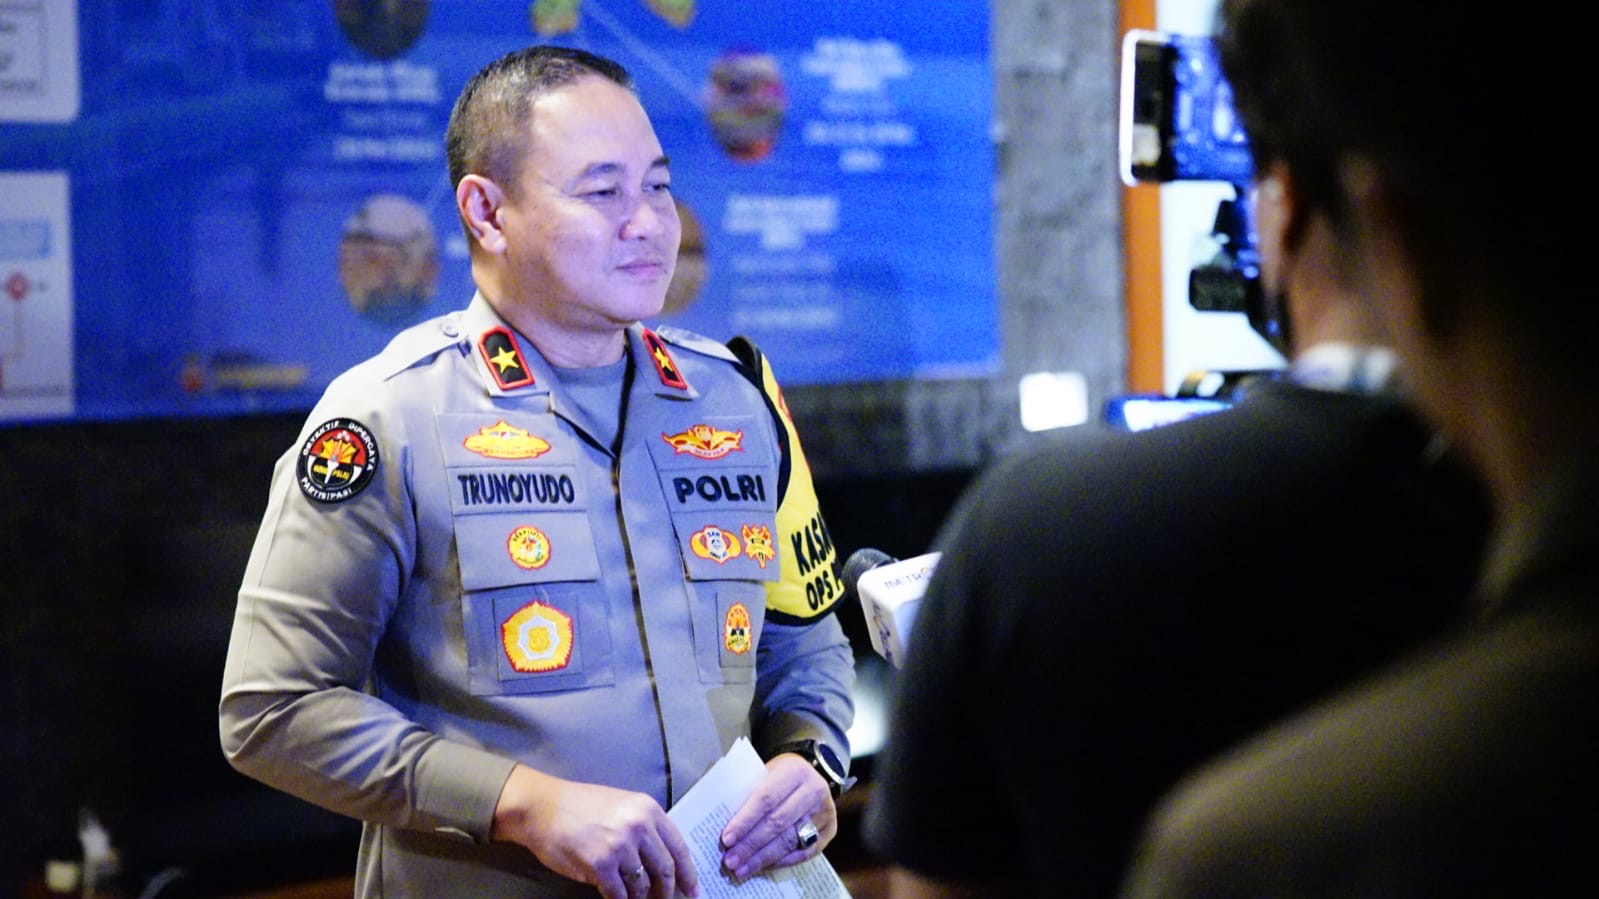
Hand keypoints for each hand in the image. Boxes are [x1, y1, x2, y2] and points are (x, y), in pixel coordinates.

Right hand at [491, 764, 698, 898]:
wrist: (542, 808)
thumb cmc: (581, 807)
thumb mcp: (623, 806)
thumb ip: (646, 828)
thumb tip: (665, 862)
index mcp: (648, 809)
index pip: (678, 848)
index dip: (688, 874)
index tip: (693, 892)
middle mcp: (638, 826)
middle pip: (665, 870)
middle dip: (667, 892)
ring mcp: (619, 846)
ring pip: (642, 886)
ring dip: (639, 898)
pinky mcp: (600, 865)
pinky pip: (619, 895)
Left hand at [718, 752, 836, 880]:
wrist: (809, 775)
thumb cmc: (778, 776)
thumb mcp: (764, 774)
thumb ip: (749, 795)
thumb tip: (727, 831)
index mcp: (795, 771)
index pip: (766, 799)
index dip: (745, 821)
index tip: (726, 839)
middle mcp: (815, 790)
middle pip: (778, 823)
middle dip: (751, 845)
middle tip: (730, 860)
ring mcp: (825, 812)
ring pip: (790, 841)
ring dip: (763, 858)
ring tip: (742, 869)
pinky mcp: (830, 830)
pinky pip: (803, 853)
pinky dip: (780, 862)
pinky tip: (762, 867)